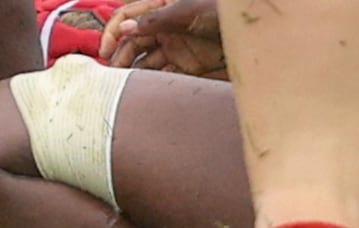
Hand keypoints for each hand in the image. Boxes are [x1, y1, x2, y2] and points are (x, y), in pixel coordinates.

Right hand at [100, 0, 225, 77]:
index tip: (104, 50)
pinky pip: (161, 74)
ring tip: (122, 86)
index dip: (113, 32)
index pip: (128, 17)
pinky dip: (151, 82)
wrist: (254, 34)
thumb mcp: (187, 12)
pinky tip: (144, 89)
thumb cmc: (222, 12)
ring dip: (132, 72)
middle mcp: (164, 27)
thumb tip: (126, 29)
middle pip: (132, 42)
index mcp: (161, 7)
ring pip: (144, 60)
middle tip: (111, 75)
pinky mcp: (185, 65)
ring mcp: (174, 47)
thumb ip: (155, 20)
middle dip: (119, 56)